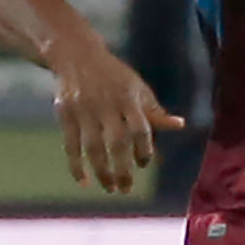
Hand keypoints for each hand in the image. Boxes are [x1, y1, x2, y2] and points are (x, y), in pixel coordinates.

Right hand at [50, 33, 182, 194]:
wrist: (76, 54)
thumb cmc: (113, 76)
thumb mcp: (136, 88)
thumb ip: (154, 111)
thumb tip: (179, 125)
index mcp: (128, 98)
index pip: (140, 129)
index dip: (144, 149)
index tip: (143, 164)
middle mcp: (107, 104)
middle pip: (117, 142)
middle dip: (123, 169)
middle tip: (127, 190)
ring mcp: (84, 109)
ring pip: (93, 147)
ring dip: (102, 171)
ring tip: (110, 188)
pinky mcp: (65, 113)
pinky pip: (70, 144)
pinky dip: (76, 165)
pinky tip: (83, 181)